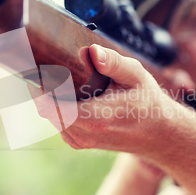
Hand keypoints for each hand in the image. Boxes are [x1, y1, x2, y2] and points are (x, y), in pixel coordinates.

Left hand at [34, 44, 195, 155]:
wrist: (159, 135)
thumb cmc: (148, 103)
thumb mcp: (136, 76)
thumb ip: (114, 63)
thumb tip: (92, 51)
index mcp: (96, 118)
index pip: (51, 105)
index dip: (39, 86)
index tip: (36, 64)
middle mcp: (84, 134)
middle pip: (45, 108)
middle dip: (41, 86)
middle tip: (40, 61)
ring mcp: (79, 141)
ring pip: (48, 115)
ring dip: (47, 95)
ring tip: (53, 73)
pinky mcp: (78, 142)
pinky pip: (57, 121)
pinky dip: (55, 105)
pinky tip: (64, 90)